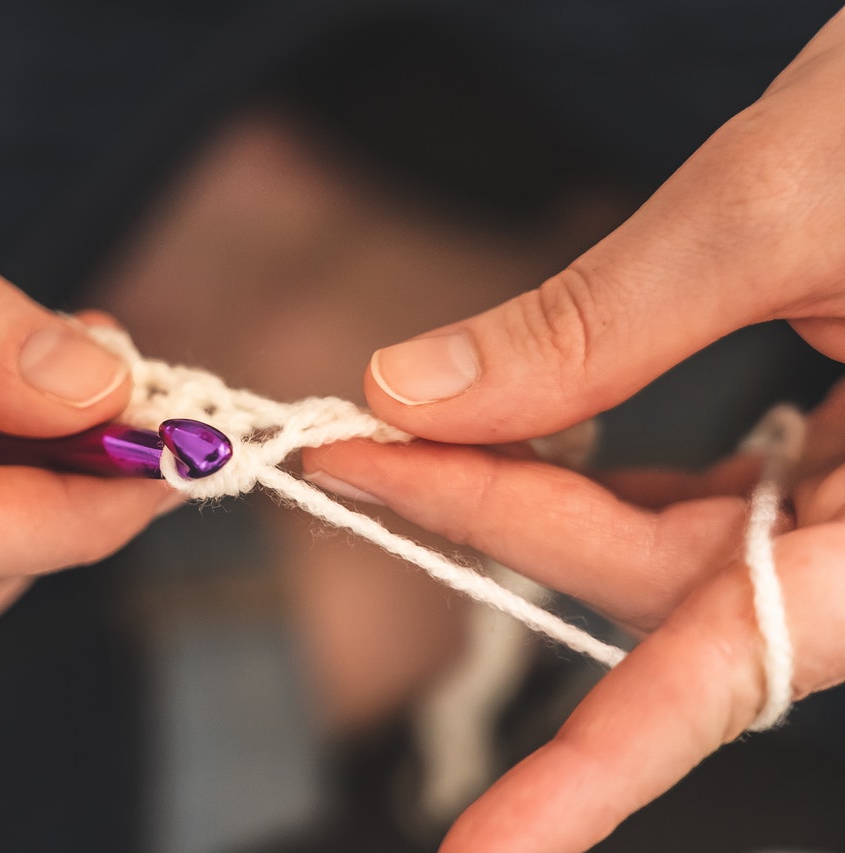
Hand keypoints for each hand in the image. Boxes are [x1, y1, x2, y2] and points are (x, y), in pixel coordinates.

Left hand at [304, 7, 844, 849]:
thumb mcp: (778, 204)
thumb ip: (599, 323)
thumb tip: (413, 393)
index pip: (740, 668)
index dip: (598, 773)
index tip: (483, 851)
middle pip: (672, 581)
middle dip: (498, 519)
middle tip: (353, 455)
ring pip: (681, 539)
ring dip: (531, 490)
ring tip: (399, 438)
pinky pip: (712, 491)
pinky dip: (602, 460)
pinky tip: (518, 429)